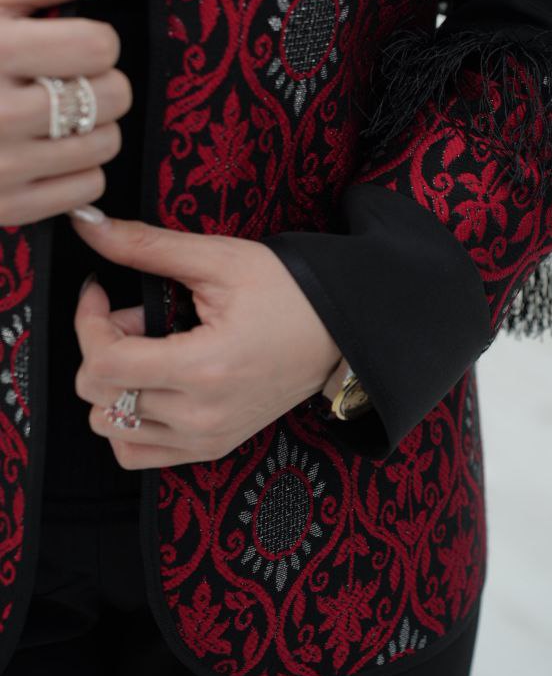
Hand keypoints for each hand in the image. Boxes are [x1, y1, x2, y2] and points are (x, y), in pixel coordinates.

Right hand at [0, 0, 151, 226]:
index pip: (101, 45)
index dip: (91, 40)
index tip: (63, 43)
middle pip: (113, 96)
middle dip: (97, 82)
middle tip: (57, 79)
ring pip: (106, 145)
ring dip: (91, 127)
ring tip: (49, 113)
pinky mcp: (2, 207)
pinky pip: (87, 190)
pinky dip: (76, 171)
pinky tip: (41, 150)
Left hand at [70, 212, 342, 468]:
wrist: (341, 330)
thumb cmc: (289, 291)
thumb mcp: (219, 259)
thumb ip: (146, 245)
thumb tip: (88, 223)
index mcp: (204, 368)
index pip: (103, 365)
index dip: (87, 321)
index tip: (99, 293)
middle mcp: (201, 415)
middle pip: (99, 398)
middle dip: (100, 348)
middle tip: (132, 316)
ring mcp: (206, 438)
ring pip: (110, 429)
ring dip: (114, 386)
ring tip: (148, 350)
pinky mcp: (211, 447)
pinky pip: (138, 452)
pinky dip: (127, 421)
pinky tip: (150, 384)